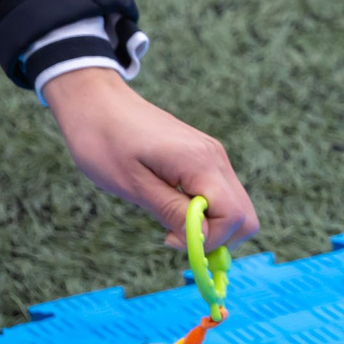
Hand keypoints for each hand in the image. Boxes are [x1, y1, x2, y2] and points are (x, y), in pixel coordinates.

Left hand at [46, 69, 259, 252]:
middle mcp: (216, 158)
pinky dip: (205, 211)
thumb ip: (171, 211)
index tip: (170, 241)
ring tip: (171, 222)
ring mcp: (213, 156)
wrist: (98, 102)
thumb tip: (201, 240)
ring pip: (236, 206)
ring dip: (210, 225)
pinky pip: (220, 193)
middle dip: (218, 238)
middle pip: (245, 215)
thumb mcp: (131, 184)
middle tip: (176, 237)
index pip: (233, 215)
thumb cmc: (105, 142)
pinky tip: (172, 206)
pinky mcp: (204, 157)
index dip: (208, 240)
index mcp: (200, 163)